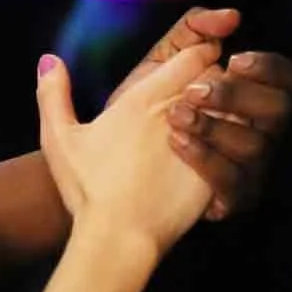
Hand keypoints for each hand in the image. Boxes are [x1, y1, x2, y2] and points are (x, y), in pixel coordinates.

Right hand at [37, 44, 216, 253]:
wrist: (119, 236)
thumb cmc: (88, 187)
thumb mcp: (58, 138)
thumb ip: (52, 93)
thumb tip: (48, 58)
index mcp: (142, 100)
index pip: (194, 57)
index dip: (199, 55)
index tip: (194, 64)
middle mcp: (178, 115)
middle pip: (219, 78)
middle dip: (216, 79)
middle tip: (207, 89)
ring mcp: (203, 143)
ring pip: (236, 107)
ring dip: (230, 108)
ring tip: (218, 119)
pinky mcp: (218, 170)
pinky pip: (243, 143)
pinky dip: (236, 141)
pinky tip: (224, 153)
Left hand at [107, 8, 291, 221]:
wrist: (108, 157)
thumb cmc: (145, 105)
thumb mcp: (163, 63)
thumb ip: (192, 32)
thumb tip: (231, 17)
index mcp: (252, 96)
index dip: (273, 68)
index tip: (235, 59)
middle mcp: (262, 131)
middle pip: (281, 111)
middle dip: (238, 95)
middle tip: (193, 90)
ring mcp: (251, 167)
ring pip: (258, 147)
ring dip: (215, 127)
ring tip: (174, 116)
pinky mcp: (233, 198)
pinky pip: (235, 183)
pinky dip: (206, 160)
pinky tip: (176, 142)